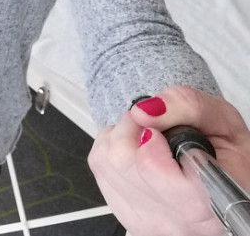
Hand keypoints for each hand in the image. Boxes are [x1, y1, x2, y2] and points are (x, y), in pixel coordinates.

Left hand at [88, 85, 249, 235]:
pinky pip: (100, 171)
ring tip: (148, 142)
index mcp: (206, 201)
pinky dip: (112, 152)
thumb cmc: (229, 157)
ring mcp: (148, 224)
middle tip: (155, 129)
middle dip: (131, 128)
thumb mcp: (223, 122)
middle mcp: (175, 222)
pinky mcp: (129, 219)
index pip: (151, 165)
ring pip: (106, 163)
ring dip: (119, 138)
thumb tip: (143, 110)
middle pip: (121, 160)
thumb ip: (186, 107)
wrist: (230, 186)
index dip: (149, 137)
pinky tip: (137, 155)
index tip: (159, 130)